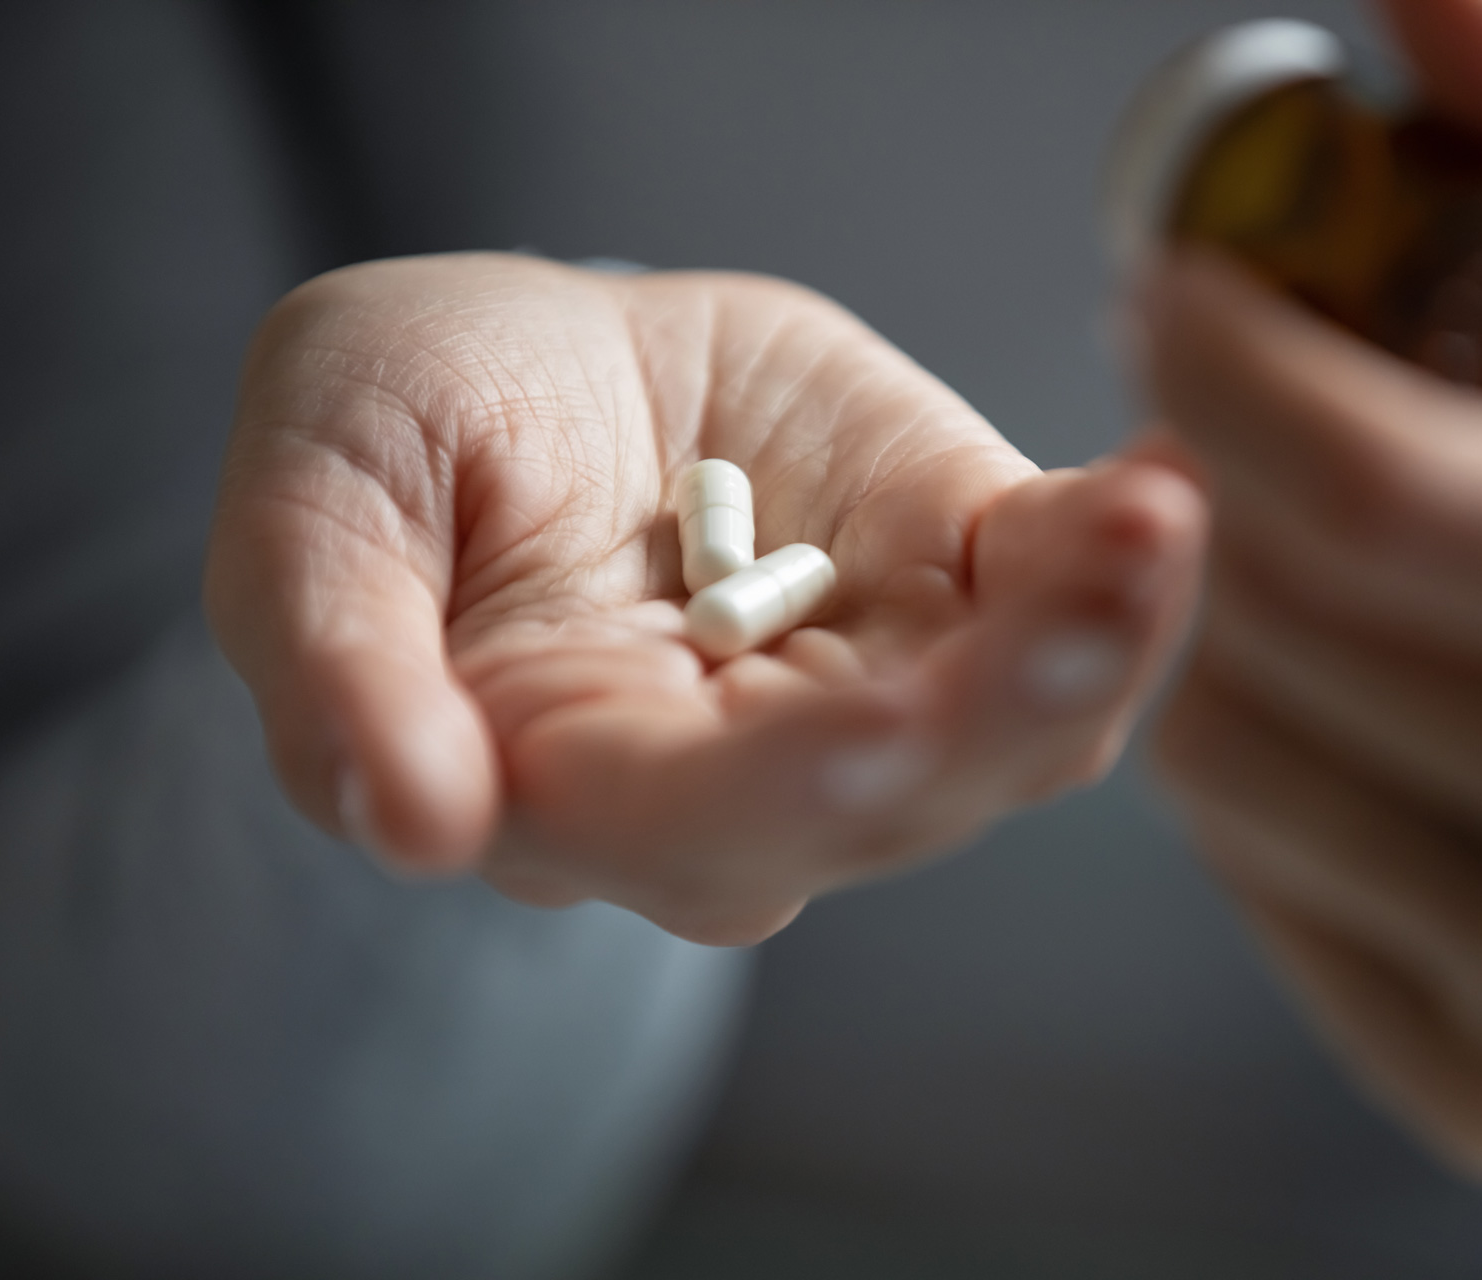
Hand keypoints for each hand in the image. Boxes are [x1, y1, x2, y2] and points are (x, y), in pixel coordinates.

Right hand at [207, 255, 1203, 943]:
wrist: (525, 368)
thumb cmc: (400, 439)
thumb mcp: (311, 511)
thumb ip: (333, 664)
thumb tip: (408, 820)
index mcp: (578, 781)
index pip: (686, 825)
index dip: (775, 792)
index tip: (871, 733)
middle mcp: (748, 773)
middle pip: (893, 799)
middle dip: (993, 718)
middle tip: (1085, 612)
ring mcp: (872, 674)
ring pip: (1010, 727)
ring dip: (1092, 642)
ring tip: (1152, 526)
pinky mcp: (954, 572)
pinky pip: (1056, 591)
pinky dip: (1121, 555)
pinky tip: (1169, 483)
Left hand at [1139, 0, 1481, 1187]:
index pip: (1382, 487)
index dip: (1227, 361)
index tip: (1163, 278)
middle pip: (1273, 615)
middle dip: (1210, 484)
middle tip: (1240, 417)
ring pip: (1225, 753)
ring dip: (1215, 628)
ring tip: (1322, 583)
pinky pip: (1254, 881)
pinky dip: (1258, 777)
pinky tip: (1358, 735)